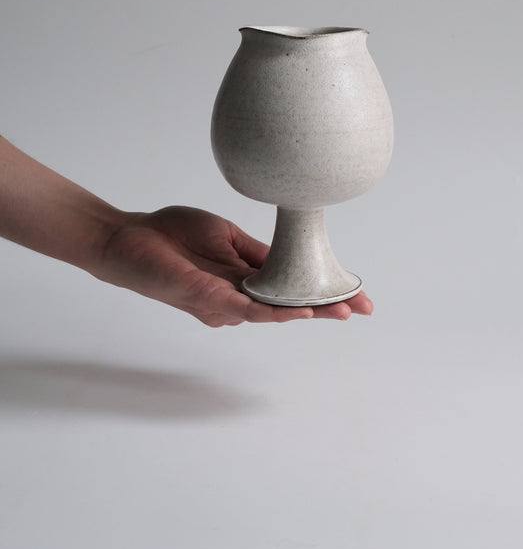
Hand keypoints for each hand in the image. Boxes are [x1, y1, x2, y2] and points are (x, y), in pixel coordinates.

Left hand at [93, 206, 373, 326]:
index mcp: (246, 280)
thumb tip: (295, 255)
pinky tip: (300, 311)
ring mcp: (226, 303)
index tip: (358, 295)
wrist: (132, 237)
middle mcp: (240, 297)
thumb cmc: (173, 236)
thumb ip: (260, 253)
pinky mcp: (210, 301)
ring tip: (342, 310)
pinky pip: (248, 311)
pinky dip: (277, 312)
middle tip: (363, 307)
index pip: (292, 287)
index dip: (325, 292)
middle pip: (291, 304)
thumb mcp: (229, 237)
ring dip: (311, 311)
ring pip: (276, 312)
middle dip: (329, 307)